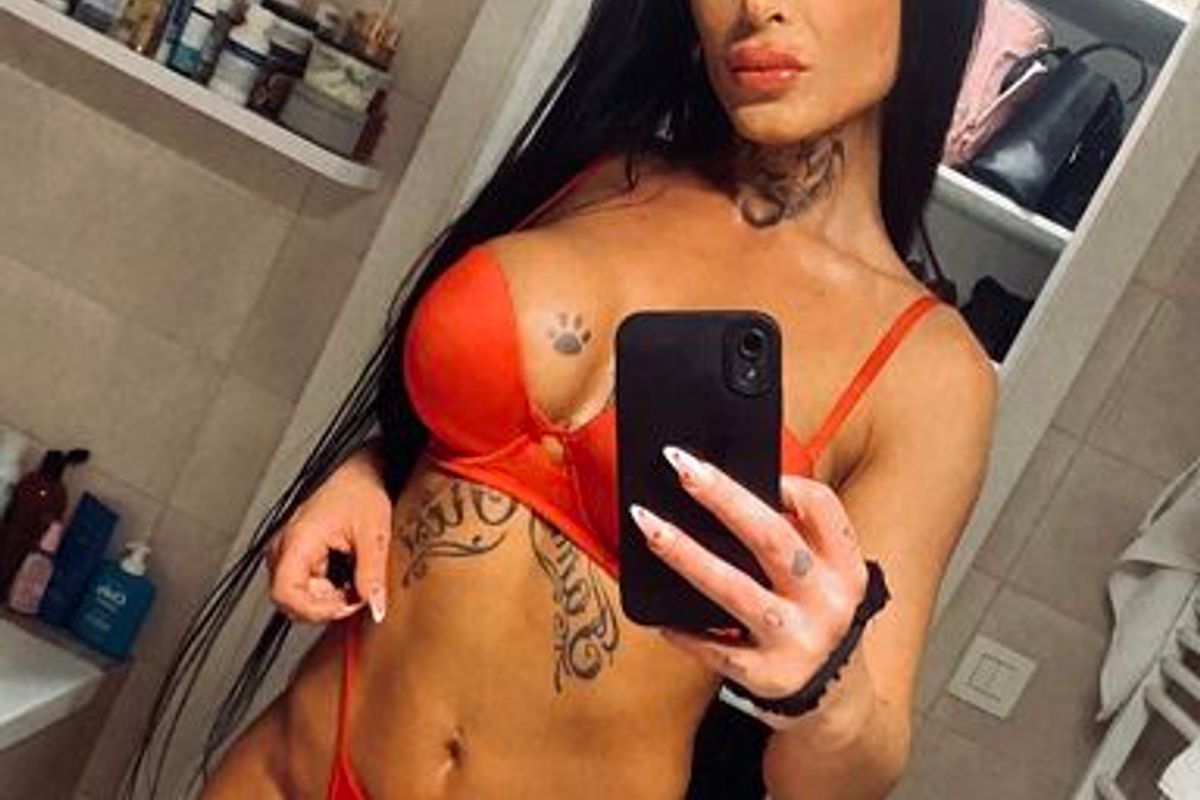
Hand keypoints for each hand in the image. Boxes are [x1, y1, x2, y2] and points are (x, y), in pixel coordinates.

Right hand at [266, 446, 392, 624]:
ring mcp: (288, 553)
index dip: (313, 610)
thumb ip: (373, 573)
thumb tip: (374, 607)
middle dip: (325, 606)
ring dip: (327, 600)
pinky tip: (346, 577)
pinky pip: (304, 586)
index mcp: (298, 540)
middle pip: (290, 600)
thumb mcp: (373, 533)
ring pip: (297, 596)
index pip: (284, 593)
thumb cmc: (360, 491)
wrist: (357, 474)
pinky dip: (327, 591)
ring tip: (354, 582)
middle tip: (356, 597)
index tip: (343, 606)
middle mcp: (285, 548)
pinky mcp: (296, 556)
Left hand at [629, 446, 868, 719]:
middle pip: (772, 539)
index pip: (822, 509)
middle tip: (680, 465)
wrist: (831, 690)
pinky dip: (686, 631)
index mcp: (845, 566)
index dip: (787, 483)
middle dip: (723, 498)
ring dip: (687, 555)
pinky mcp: (769, 676)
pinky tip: (658, 615)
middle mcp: (827, 601)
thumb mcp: (821, 573)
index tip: (745, 464)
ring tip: (648, 526)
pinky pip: (717, 649)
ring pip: (735, 591)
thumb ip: (791, 536)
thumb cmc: (809, 610)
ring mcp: (799, 641)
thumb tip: (719, 488)